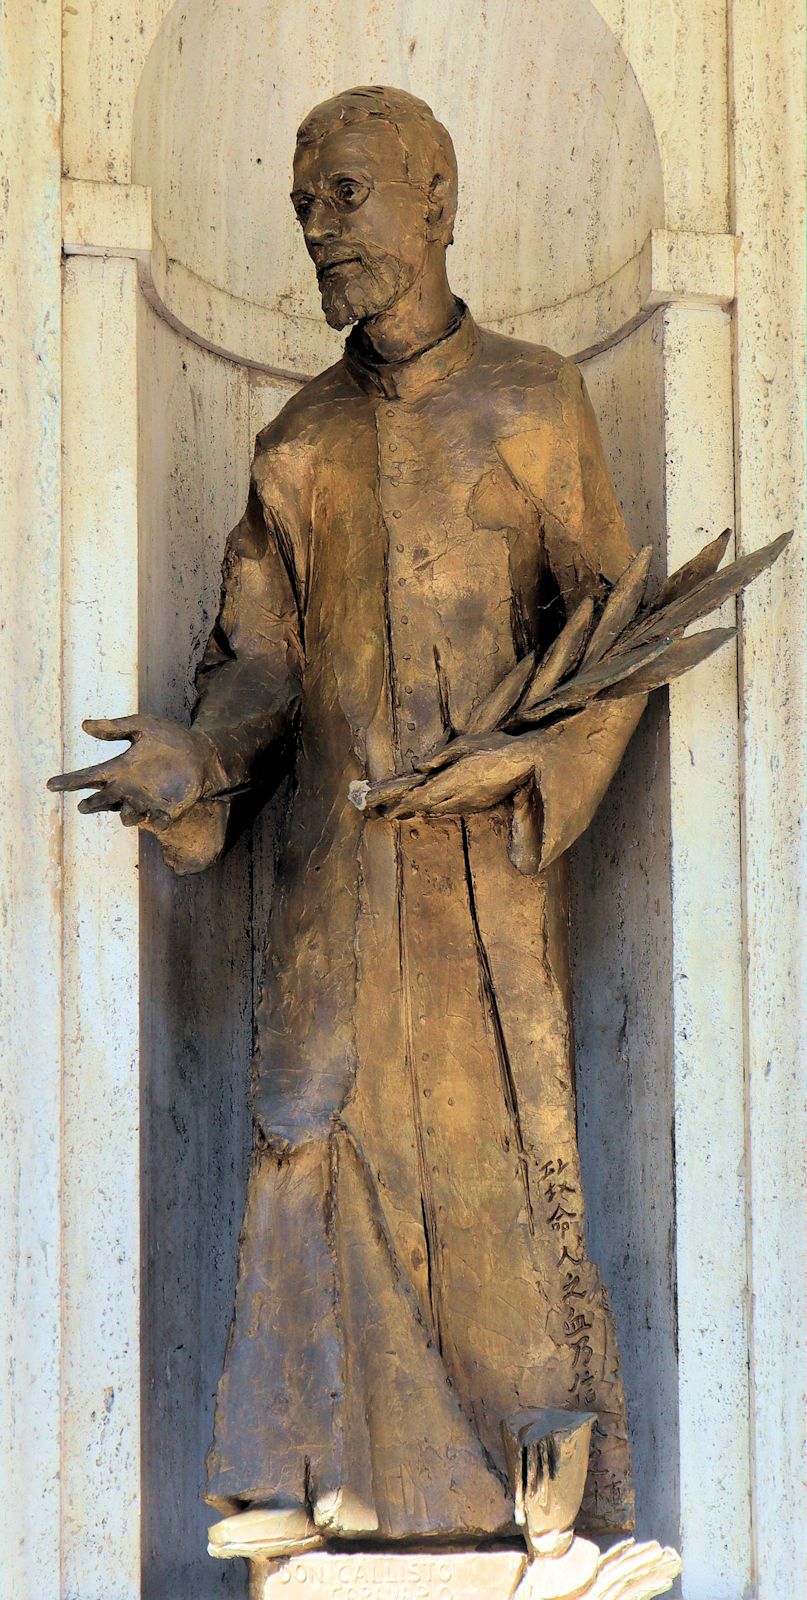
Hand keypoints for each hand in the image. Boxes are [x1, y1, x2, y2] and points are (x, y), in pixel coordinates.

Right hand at [47, 714, 226, 831]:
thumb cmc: (170, 737)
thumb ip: (115, 728)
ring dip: (126, 814)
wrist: (201, 752)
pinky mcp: (168, 810)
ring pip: (127, 817)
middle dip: (93, 804)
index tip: (51, 784)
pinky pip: (157, 823)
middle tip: (85, 804)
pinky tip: (159, 816)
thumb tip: (84, 724)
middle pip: (103, 801)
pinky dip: (157, 821)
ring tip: (130, 806)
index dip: (70, 781)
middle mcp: (129, 788)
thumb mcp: (142, 725)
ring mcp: (148, 801)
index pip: (89, 777)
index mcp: (120, 769)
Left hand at [381, 730, 543, 819]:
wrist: (524, 762)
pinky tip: (433, 805)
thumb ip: (440, 757)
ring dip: (423, 809)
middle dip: (409, 809)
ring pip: (441, 809)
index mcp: (455, 779)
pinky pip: (454, 808)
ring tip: (405, 809)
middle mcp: (461, 795)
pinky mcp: (480, 805)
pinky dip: (439, 808)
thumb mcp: (465, 744)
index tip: (388, 810)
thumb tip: (419, 767)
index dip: (404, 805)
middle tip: (390, 811)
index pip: (423, 796)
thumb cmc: (495, 747)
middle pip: (429, 806)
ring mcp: (472, 802)